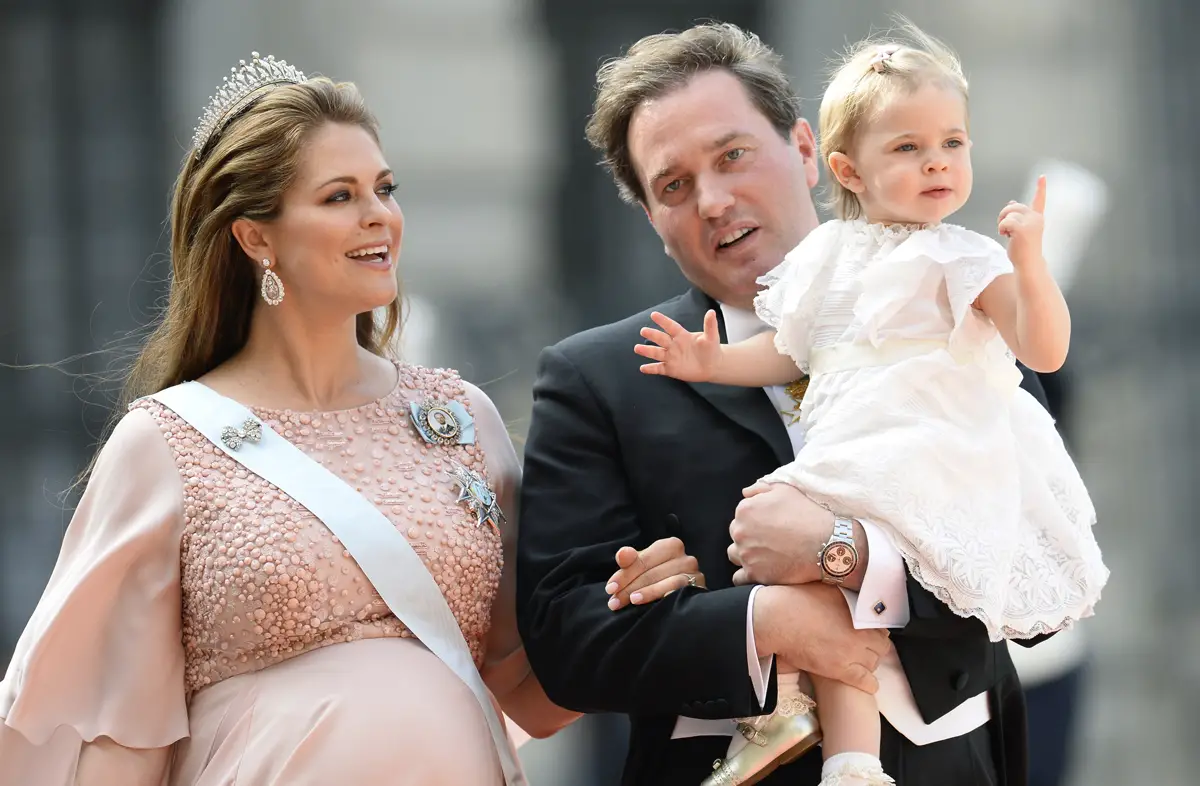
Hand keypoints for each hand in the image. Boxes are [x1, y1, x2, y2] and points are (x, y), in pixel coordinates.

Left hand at [604, 536, 705, 610]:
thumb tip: (622, 555)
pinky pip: (683, 590)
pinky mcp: (700, 588)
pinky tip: (657, 604)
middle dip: (631, 587)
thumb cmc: (656, 576)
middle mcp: (685, 557)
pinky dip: (668, 595)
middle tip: (615, 602)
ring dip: (648, 592)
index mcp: (670, 546)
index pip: (643, 560)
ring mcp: (695, 573)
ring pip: (669, 581)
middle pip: (654, 572)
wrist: (679, 593)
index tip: (610, 588)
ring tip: (632, 600)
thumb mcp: (641, 567)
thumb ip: (630, 560)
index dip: (624, 574)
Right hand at [634, 310, 721, 381]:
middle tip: (643, 331)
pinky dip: (651, 369)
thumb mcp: (712, 337)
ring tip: (637, 348)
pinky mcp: (670, 369)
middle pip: (661, 339)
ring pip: (657, 353)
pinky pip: (659, 368)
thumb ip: (710, 325)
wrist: (712, 366)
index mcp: (682, 335)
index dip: (663, 321)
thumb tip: (711, 312)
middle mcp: (673, 345)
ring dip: (647, 351)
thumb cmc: (711, 349)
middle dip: (652, 335)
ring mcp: (671, 357)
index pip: (671, 327)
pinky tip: (643, 368)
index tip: (654, 315)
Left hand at [728, 482, 831, 585]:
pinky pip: (739, 577)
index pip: (740, 516)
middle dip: (749, 536)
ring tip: (764, 555)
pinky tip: (760, 570)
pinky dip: (747, 574)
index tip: (768, 526)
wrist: (825, 544)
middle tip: (769, 540)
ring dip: (745, 554)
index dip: (755, 521)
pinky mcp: (754, 574)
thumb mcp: (786, 490)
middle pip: (737, 535)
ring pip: (735, 555)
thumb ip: (760, 488)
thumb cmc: (807, 514)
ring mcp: (746, 554)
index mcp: (745, 510)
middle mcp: (740, 532)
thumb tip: (745, 494)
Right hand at [755, 584, 890, 693]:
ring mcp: (851, 652)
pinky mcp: (839, 669)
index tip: (868, 632)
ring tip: (859, 661)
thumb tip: (857, 591)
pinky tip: (868, 683)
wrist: (778, 619)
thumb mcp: (829, 587)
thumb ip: (848, 592)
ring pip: (874, 663)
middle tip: (863, 646)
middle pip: (882, 646)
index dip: (874, 629)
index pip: (881, 626)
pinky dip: (869, 683)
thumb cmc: (798, 599)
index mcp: (859, 612)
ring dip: (869, 662)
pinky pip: (864, 681)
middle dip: (874, 646)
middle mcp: (860, 633)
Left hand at [998, 174, 1046, 267]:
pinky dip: (1001, 228)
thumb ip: (1017, 216)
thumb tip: (1011, 202)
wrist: (1028, 263)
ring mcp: (1031, 223)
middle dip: (1004, 215)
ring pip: (1008, 214)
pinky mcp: (1023, 229)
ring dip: (1002, 223)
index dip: (1041, 188)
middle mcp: (1036, 218)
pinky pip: (1005, 222)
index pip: (1039, 200)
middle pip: (1014, 206)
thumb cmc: (1023, 248)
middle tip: (1004, 228)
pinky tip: (1005, 235)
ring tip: (1007, 233)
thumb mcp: (1020, 230)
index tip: (1042, 176)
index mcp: (1037, 217)